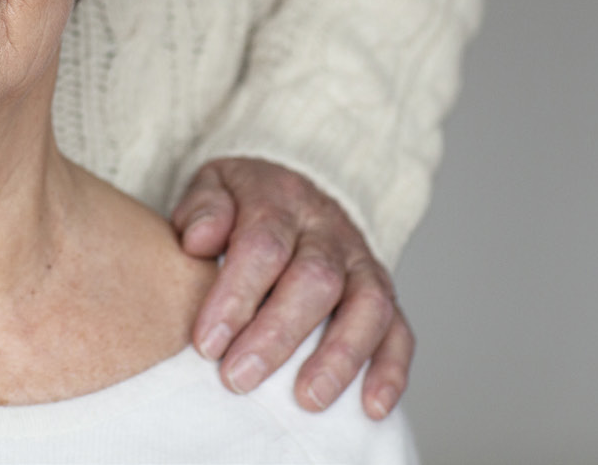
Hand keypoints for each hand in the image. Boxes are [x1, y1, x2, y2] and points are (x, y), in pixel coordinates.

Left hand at [170, 157, 412, 418]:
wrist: (292, 189)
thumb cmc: (241, 204)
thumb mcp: (213, 188)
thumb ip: (203, 210)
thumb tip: (198, 241)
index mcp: (280, 199)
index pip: (263, 244)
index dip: (235, 296)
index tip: (207, 344)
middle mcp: (328, 230)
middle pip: (314, 279)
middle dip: (277, 334)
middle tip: (239, 378)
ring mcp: (361, 262)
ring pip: (366, 306)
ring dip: (339, 356)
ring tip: (308, 399)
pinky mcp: (384, 294)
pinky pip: (399, 331)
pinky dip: (390, 370)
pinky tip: (372, 408)